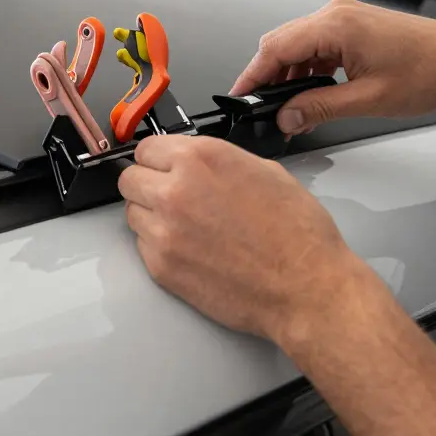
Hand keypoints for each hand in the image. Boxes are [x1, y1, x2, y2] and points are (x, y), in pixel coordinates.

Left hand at [118, 133, 368, 344]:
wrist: (305, 288)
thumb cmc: (297, 234)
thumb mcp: (265, 171)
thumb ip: (219, 161)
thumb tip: (197, 163)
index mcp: (201, 159)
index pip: (147, 148)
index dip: (158, 158)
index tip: (164, 167)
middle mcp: (175, 191)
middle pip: (129, 179)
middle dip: (147, 184)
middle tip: (169, 195)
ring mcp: (164, 231)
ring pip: (132, 212)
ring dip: (150, 215)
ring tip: (184, 225)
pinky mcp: (161, 267)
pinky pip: (143, 245)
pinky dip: (159, 245)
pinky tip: (190, 249)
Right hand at [231, 0, 435, 134]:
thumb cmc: (429, 71)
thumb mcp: (367, 99)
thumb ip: (319, 108)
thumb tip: (287, 117)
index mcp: (335, 25)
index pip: (275, 48)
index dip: (252, 75)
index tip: (240, 97)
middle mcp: (336, 14)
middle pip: (280, 43)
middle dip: (267, 76)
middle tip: (261, 108)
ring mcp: (344, 17)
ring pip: (296, 44)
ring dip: (288, 74)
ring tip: (290, 107)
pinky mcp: (352, 26)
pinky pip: (315, 44)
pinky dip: (306, 67)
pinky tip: (310, 92)